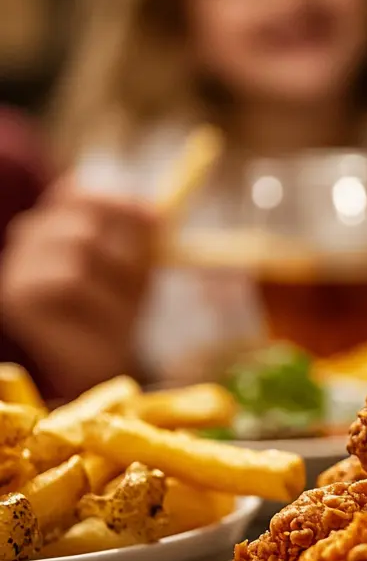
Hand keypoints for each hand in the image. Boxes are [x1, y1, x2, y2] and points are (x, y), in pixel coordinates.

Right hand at [0, 181, 157, 397]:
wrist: (99, 368)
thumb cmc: (116, 315)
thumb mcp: (136, 269)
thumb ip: (141, 238)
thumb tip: (158, 211)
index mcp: (56, 225)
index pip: (75, 192)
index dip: (117, 203)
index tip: (157, 218)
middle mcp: (29, 240)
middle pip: (80, 220)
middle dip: (121, 247)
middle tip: (141, 278)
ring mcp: (17, 266)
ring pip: (76, 246)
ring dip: (113, 276)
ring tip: (123, 307)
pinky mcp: (15, 296)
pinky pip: (66, 279)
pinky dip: (98, 298)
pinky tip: (103, 319)